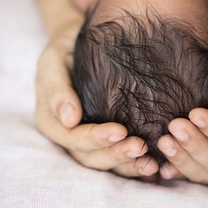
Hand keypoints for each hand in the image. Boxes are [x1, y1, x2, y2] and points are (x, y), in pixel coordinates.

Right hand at [35, 23, 158, 176]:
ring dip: (128, 164)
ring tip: (151, 162)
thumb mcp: (54, 60)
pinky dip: (136, 164)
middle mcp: (70, 134)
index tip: (120, 131)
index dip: (94, 139)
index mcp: (52, 120)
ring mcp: (90, 138)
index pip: (71, 137)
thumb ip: (56, 88)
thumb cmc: (66, 49)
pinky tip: (155, 164)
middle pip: (90, 155)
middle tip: (140, 147)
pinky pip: (119, 155)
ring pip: (106, 160)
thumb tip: (70, 120)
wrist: (83, 42)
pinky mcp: (108, 137)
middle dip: (115, 154)